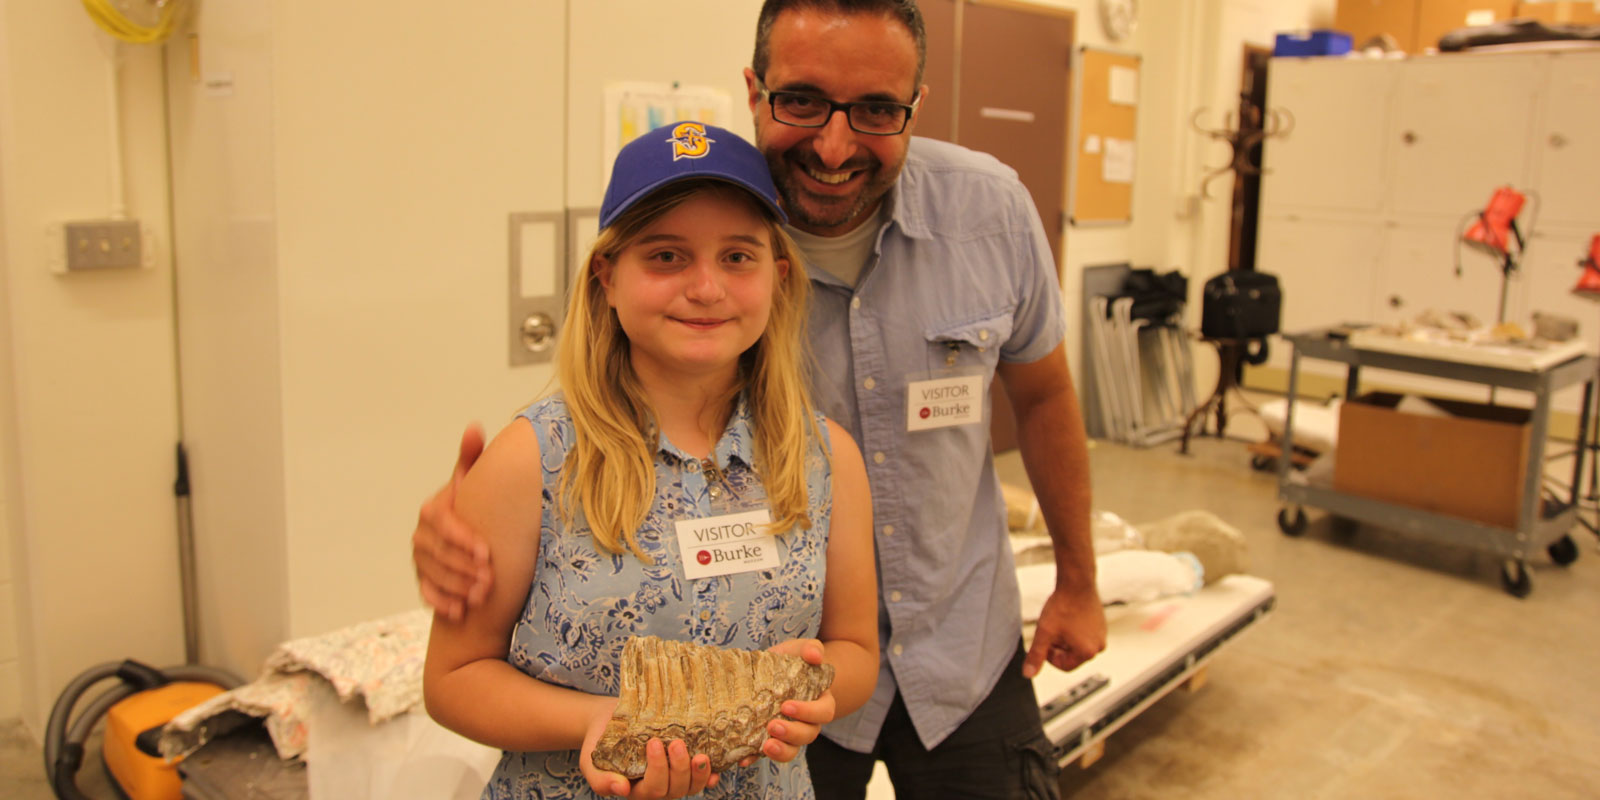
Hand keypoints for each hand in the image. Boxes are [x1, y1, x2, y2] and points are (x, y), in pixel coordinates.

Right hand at [414, 423, 492, 620]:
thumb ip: (472, 460)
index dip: (462, 538)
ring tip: (483, 596)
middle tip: (491, 580)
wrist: (475, 544)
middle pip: (437, 552)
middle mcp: (422, 534)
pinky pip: (426, 594)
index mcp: (434, 509)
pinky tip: (461, 611)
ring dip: (458, 587)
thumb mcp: (476, 485)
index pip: (441, 522)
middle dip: (464, 567)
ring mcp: (421, 560)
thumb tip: (474, 427)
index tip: (487, 552)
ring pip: (433, 575)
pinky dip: (443, 603)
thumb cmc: (479, 508)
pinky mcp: (424, 582)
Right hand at [581, 699, 719, 797]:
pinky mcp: (685, 765)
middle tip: (676, 743)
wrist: (611, 720)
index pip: (653, 789)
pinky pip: (702, 778)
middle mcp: (658, 788)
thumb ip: (601, 781)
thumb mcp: (591, 763)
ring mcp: (674, 778)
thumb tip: (622, 790)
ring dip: (699, 772)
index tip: (653, 743)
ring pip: (692, 786)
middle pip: (676, 789)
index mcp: (637, 791)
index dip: (658, 770)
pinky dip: (711, 775)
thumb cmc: (600, 742)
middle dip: (679, 768)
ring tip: (700, 754)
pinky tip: (717, 766)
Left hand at [755, 638, 834, 763]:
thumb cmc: (795, 659)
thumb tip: (815, 656)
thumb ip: (812, 648)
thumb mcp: (803, 649)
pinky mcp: (770, 738)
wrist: (775, 667)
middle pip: (807, 735)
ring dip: (780, 751)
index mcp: (820, 702)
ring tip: (764, 747)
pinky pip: (765, 754)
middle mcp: (808, 722)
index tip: (787, 705)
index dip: (808, 712)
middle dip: (791, 734)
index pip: (823, 712)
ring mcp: (790, 733)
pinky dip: (755, 758)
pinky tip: (744, 758)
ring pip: (791, 749)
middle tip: (772, 726)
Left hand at [1022, 585, 1106, 678]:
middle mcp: (1099, 646)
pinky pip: (1085, 635)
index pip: (1064, 666)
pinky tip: (1069, 615)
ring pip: (1077, 645)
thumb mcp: (1044, 632)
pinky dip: (1075, 630)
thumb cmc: (1062, 607)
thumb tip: (1028, 674)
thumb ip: (1036, 655)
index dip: (1050, 655)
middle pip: (1072, 656)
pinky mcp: (1102, 625)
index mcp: (1087, 653)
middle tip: (1052, 628)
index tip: (1045, 639)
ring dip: (1066, 637)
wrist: (1077, 582)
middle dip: (1059, 645)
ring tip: (1061, 620)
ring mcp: (1102, 635)